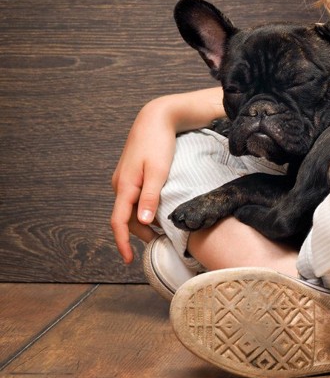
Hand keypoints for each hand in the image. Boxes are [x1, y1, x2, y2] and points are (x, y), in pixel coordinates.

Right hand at [110, 99, 175, 262]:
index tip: (129, 260)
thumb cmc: (159, 143)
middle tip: (161, 242)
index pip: (119, 222)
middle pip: (126, 218)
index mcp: (125, 186)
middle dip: (139, 234)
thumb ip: (151, 197)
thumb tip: (144, 222)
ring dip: (142, 221)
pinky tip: (156, 211)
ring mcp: (123, 179)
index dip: (123, 243)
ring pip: (130, 208)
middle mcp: (120, 184)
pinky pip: (133, 198)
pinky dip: (143, 209)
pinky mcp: (130, 174)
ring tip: (162, 230)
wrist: (155, 118)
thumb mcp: (159, 171)